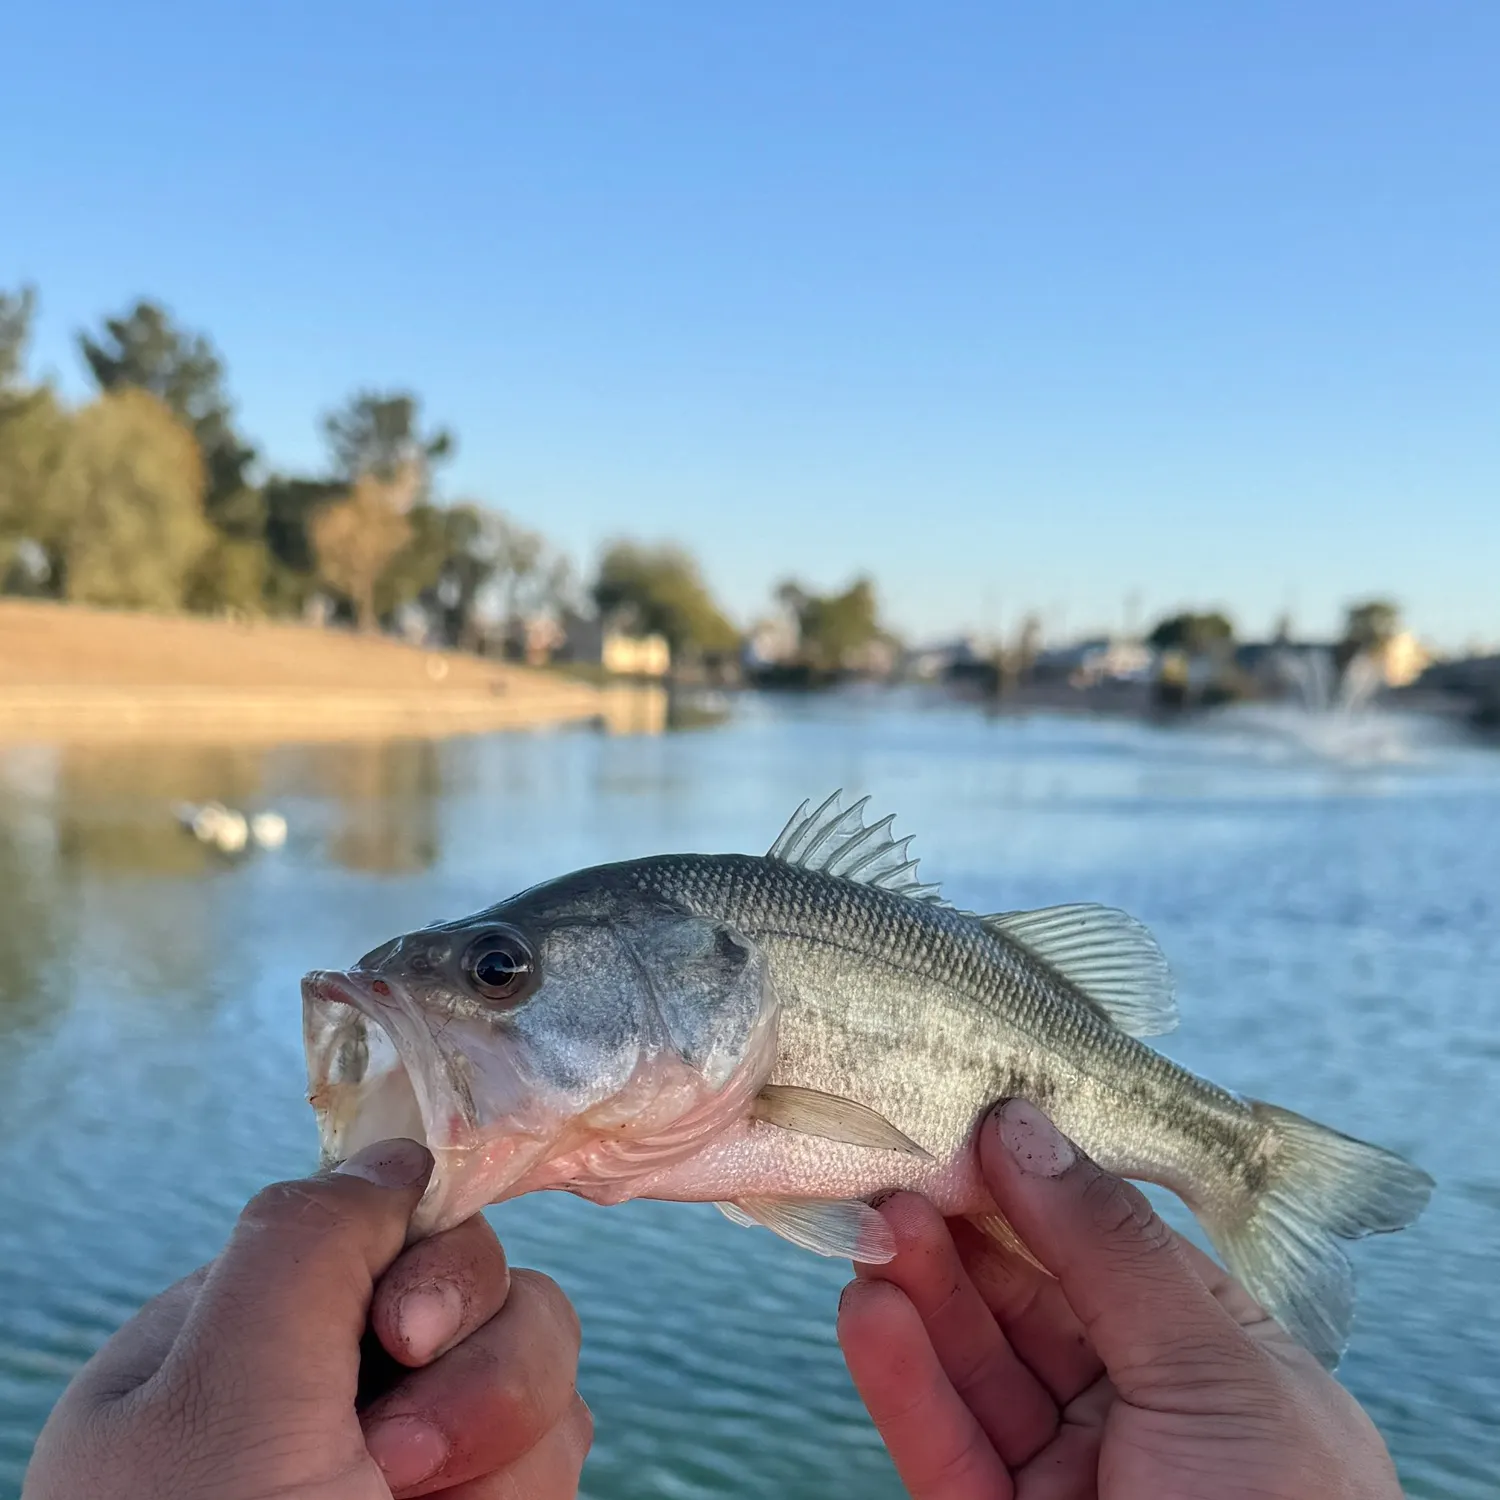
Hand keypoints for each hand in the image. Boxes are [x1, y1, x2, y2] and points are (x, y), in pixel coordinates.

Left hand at [24, 1138, 589, 1499]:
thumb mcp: (217, 1399)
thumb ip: (306, 1240)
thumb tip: (402, 1153)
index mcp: (235, 1338)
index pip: (378, 1219)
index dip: (421, 1258)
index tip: (403, 1336)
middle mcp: (329, 1387)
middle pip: (477, 1285)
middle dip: (471, 1375)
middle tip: (395, 1467)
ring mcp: (410, 1455)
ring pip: (538, 1364)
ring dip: (502, 1452)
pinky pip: (562, 1445)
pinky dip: (522, 1498)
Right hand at [838, 1101, 1403, 1499]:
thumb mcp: (1218, 1373)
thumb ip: (1110, 1249)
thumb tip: (1024, 1126)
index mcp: (1219, 1361)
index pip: (1113, 1245)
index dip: (1041, 1180)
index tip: (972, 1114)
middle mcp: (1141, 1409)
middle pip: (1031, 1297)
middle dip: (964, 1228)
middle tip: (900, 1161)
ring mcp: (1070, 1474)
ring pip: (977, 1363)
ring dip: (921, 1290)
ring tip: (872, 1225)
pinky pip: (944, 1443)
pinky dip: (901, 1378)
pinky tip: (868, 1313)